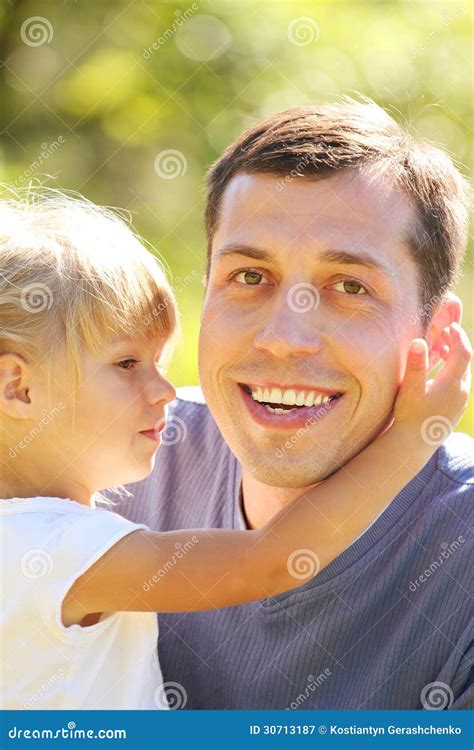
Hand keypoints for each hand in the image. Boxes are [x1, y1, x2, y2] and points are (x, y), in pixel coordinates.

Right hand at [394, 322, 471, 441]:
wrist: (414, 444)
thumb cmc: (409, 415)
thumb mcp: (410, 388)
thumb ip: (416, 364)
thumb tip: (420, 341)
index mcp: (452, 383)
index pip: (463, 353)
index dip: (458, 337)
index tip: (450, 325)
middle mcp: (461, 392)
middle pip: (465, 362)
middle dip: (456, 344)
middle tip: (445, 331)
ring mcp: (460, 402)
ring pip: (463, 374)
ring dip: (454, 358)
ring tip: (441, 348)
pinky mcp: (455, 409)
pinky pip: (459, 385)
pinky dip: (453, 372)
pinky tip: (440, 372)